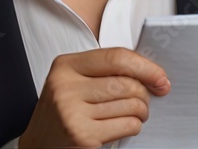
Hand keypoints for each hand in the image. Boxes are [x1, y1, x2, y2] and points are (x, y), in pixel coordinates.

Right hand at [18, 47, 170, 147]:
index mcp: (65, 66)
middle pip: (126, 83)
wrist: (38, 145)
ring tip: (133, 113)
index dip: (145, 66)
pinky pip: (127, 125)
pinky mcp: (83, 135)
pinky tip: (124, 126)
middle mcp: (66, 87)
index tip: (159, 76)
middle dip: (144, 93)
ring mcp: (72, 112)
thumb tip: (150, 73)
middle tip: (145, 100)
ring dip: (141, 111)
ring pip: (130, 105)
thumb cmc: (62, 113)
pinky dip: (134, 126)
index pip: (116, 57)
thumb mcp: (73, 82)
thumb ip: (103, 72)